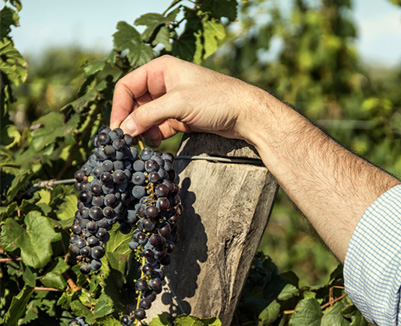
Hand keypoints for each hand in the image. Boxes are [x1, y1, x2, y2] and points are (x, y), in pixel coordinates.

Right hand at [110, 55, 261, 146]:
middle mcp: (165, 83)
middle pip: (135, 103)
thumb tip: (124, 130)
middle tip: (127, 140)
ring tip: (146, 142)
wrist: (247, 114)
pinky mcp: (182, 117)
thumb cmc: (216, 99)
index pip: (127, 86)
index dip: (119, 107)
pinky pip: (160, 126)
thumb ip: (148, 116)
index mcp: (161, 69)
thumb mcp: (178, 104)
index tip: (117, 128)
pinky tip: (156, 143)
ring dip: (143, 130)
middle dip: (131, 121)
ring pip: (147, 117)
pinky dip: (155, 135)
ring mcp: (174, 101)